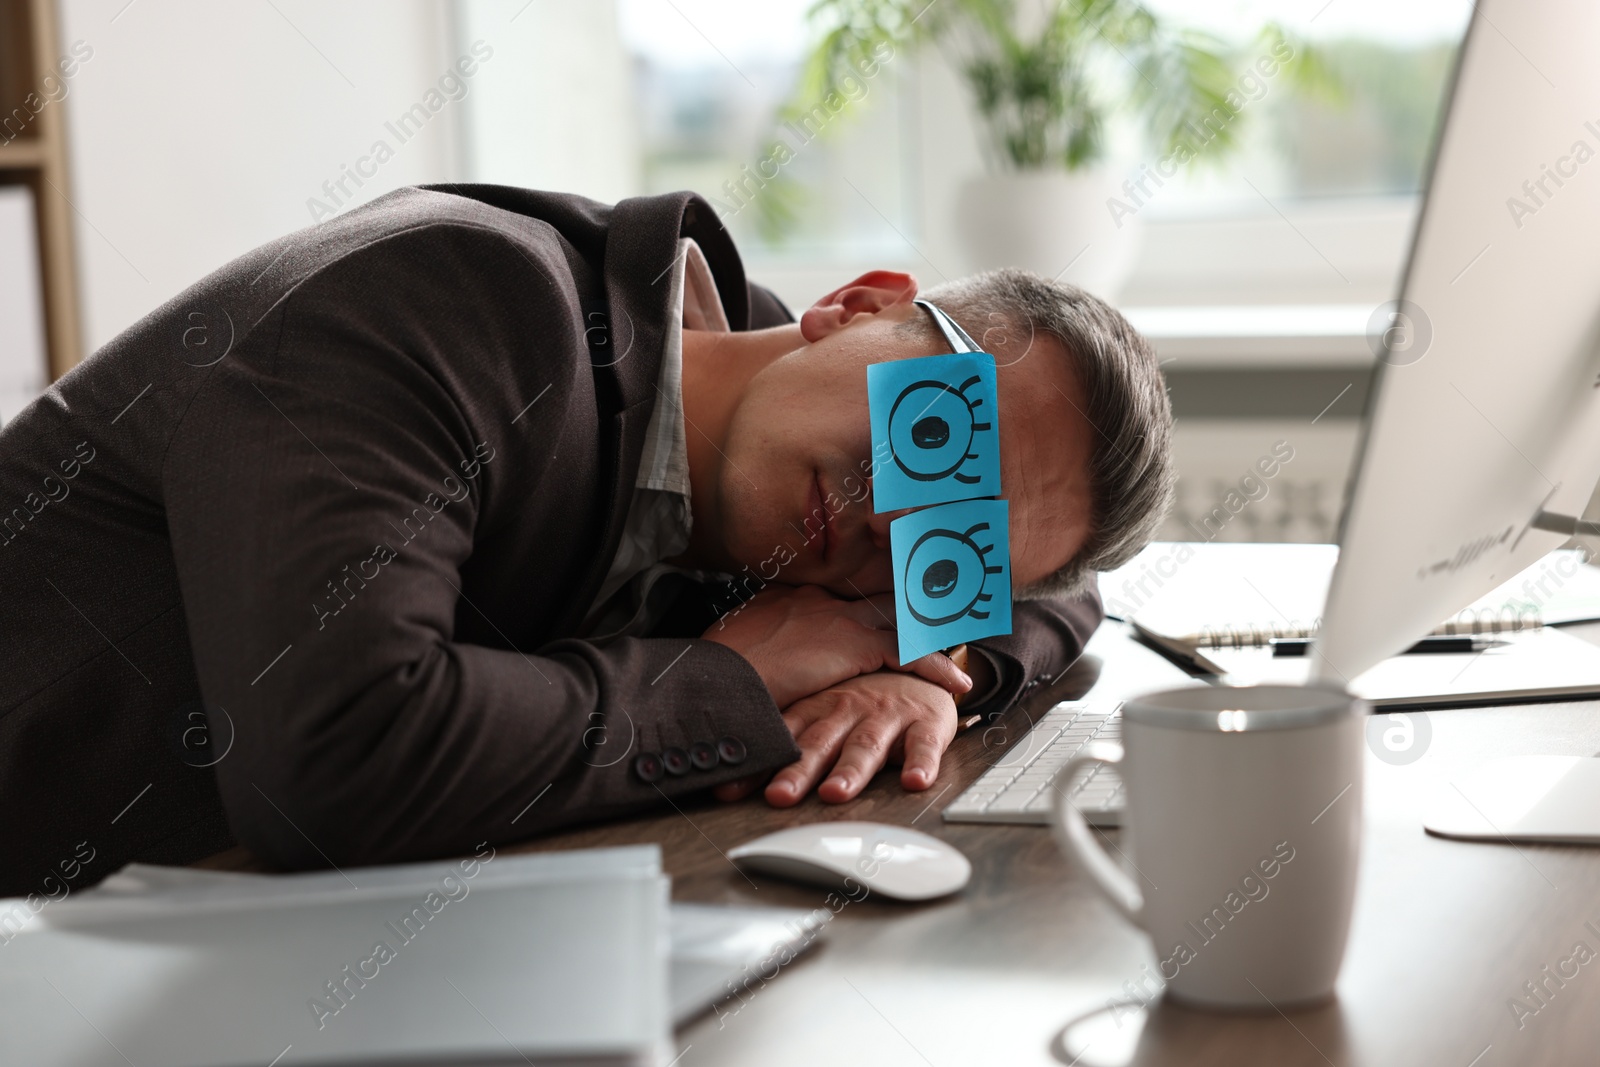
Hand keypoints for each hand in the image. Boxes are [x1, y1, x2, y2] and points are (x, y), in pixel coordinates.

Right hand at [702, 584, 970, 709]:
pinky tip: (955, 682)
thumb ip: (759, 647)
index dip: (867, 608)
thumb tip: (761, 663)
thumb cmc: (717, 673)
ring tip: (959, 643)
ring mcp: (837, 616)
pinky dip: (935, 668)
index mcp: (788, 596)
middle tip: (942, 612)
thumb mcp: (734, 650)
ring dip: (931, 634)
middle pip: (877, 598)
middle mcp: (817, 597)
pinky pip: (909, 653)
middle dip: (911, 606)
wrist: (717, 680)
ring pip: (900, 620)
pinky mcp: (853, 643)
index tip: (885, 616)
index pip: (840, 596)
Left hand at [714, 671, 958, 805]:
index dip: (759, 764)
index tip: (730, 789)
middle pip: (820, 744)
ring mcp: (885, 715)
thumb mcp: (819, 710)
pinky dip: (920, 763)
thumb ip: (783, 740)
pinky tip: (914, 781)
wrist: (922, 668)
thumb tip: (726, 777)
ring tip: (836, 793)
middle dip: (798, 771)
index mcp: (817, 707)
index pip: (783, 740)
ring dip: (850, 770)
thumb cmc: (864, 698)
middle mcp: (848, 709)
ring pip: (866, 745)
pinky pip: (923, 745)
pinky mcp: (924, 721)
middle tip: (778, 796)